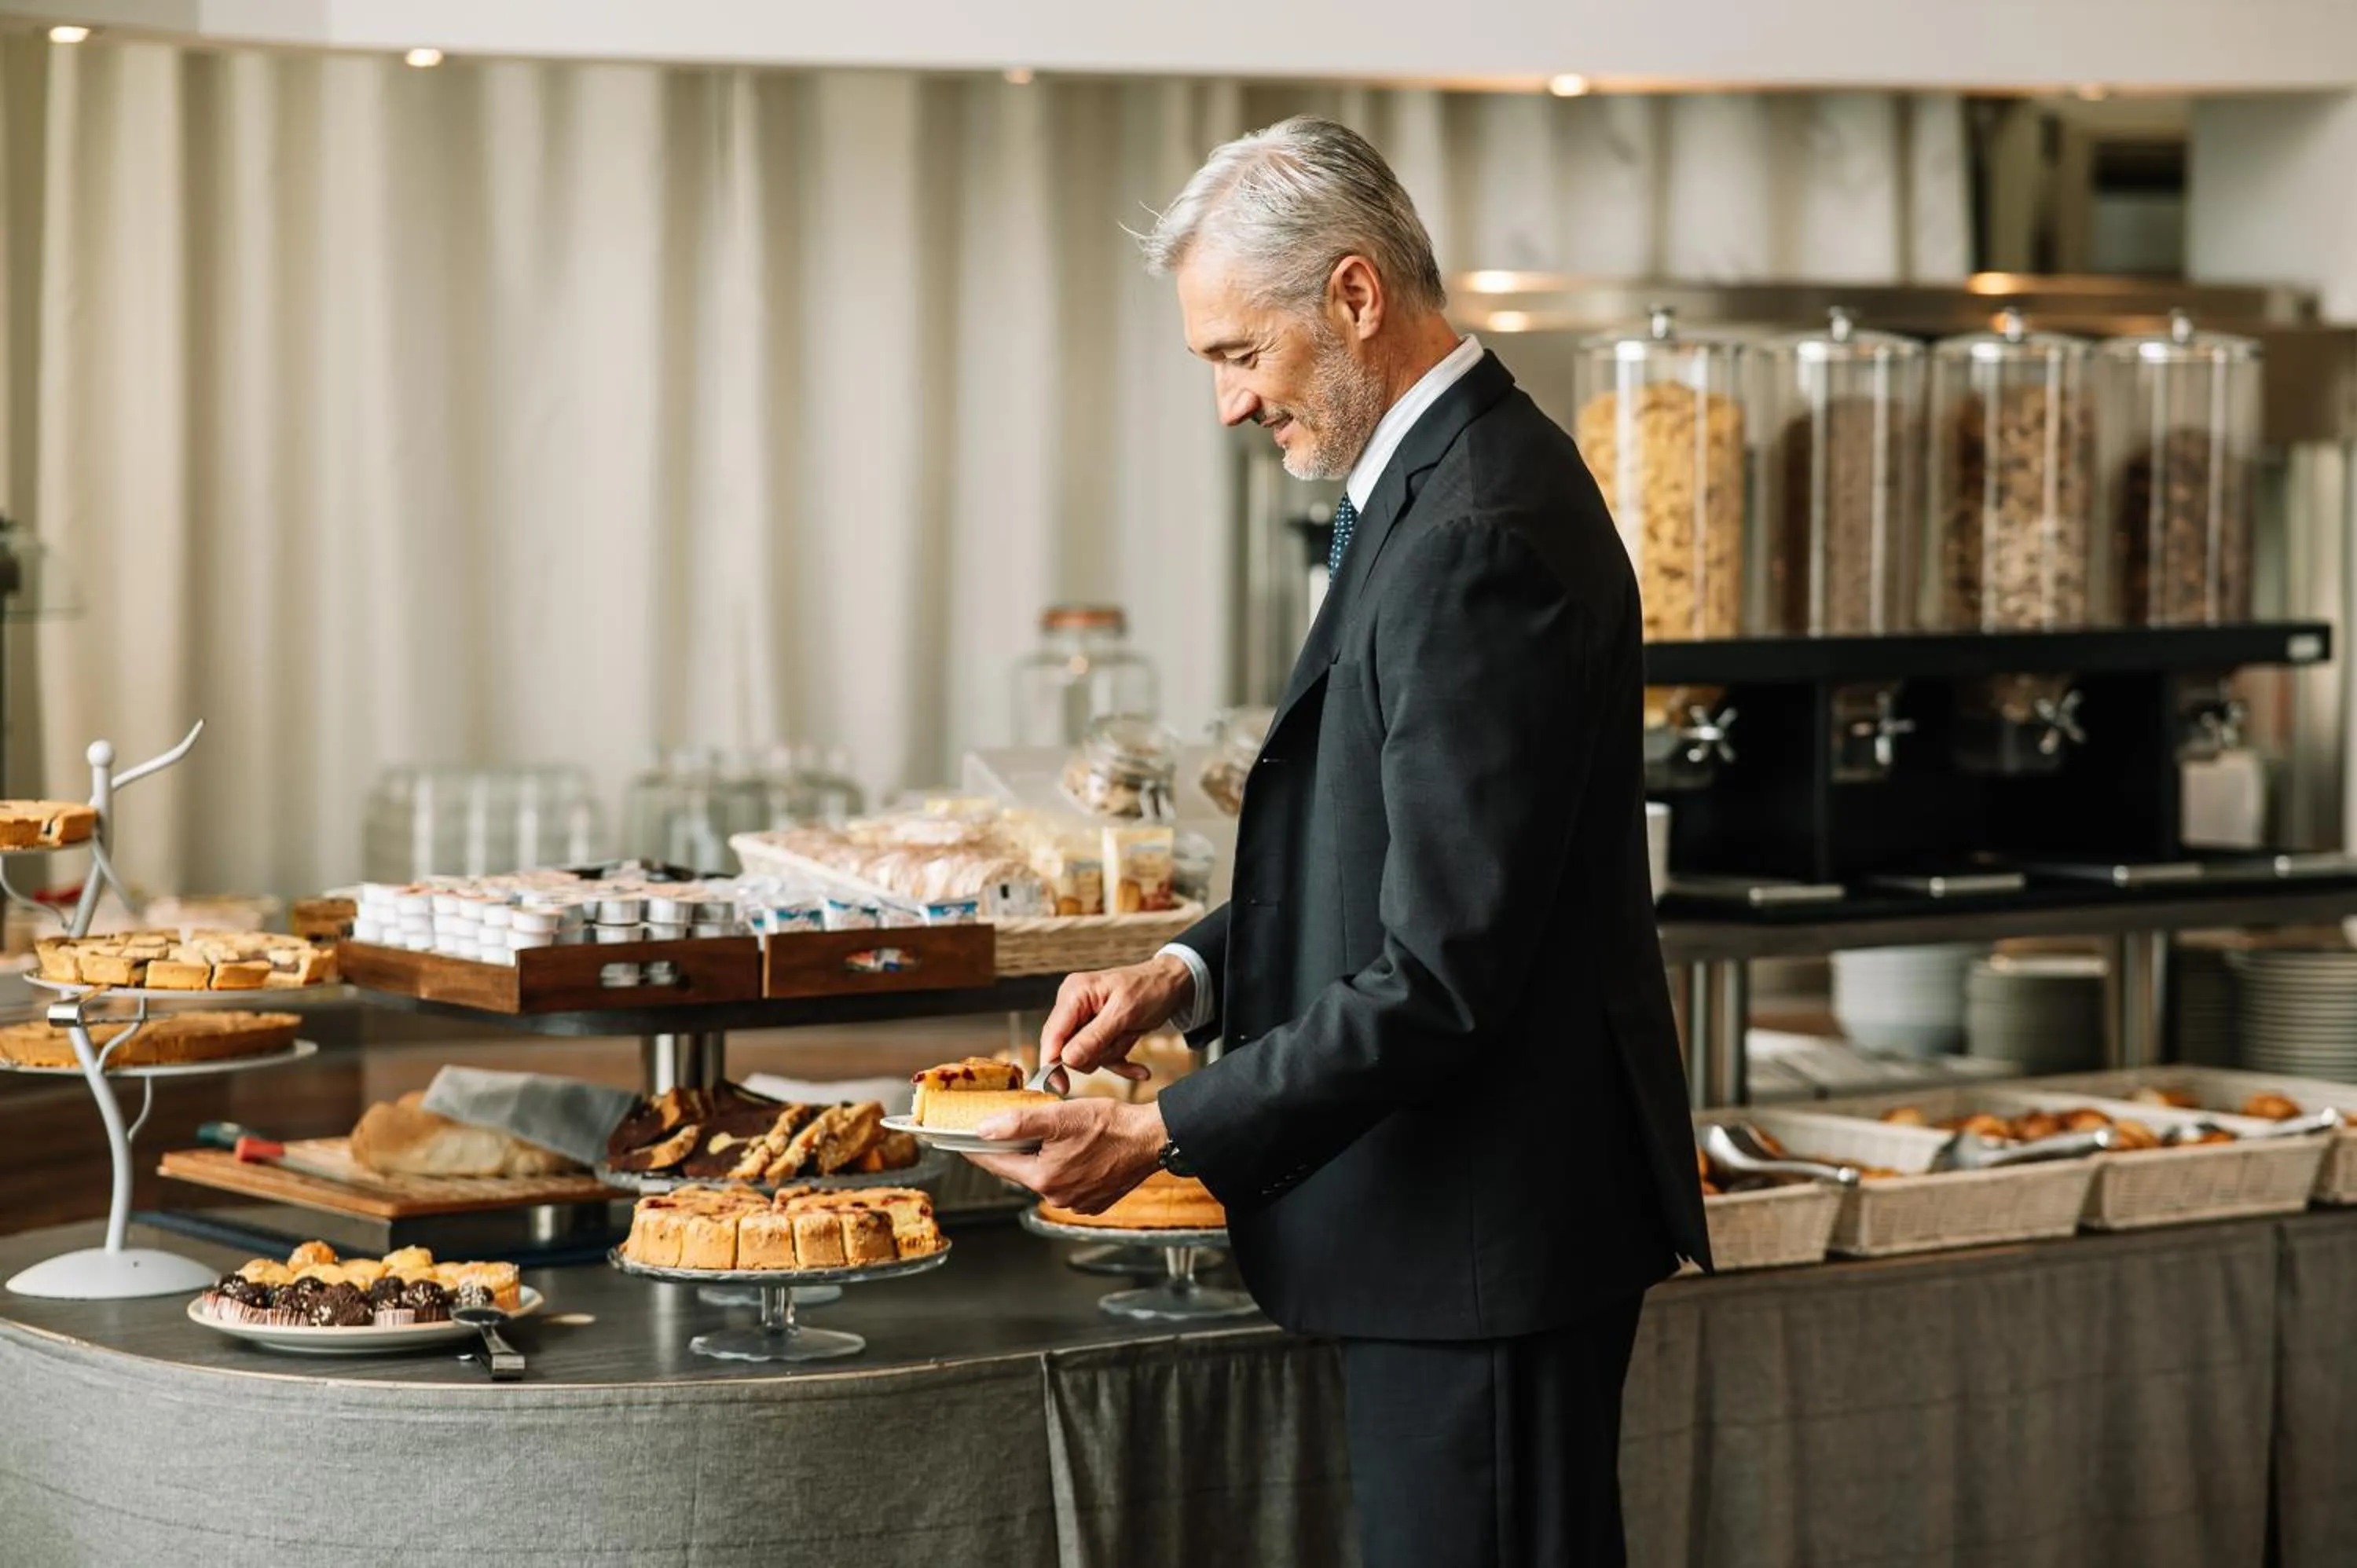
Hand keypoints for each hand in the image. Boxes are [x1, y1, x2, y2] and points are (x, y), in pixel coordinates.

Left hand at [963, 1098, 1167, 1213]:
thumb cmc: (1110, 1125)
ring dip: (1045, 1159)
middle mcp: (1057, 1198)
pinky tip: (1078, 1151)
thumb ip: (1017, 1124)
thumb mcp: (1059, 1117)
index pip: (997, 1164)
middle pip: (1022, 1171)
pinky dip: (1067, 1169)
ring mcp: (1077, 1203)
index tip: (963, 1142)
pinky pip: (1069, 1185)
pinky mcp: (1094, 1202)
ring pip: (1046, 1177)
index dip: (978, 1150)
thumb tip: (982, 1130)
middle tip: (1021, 1128)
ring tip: (1059, 1136)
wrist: (1152, 1139)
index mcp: (1043, 1178)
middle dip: (1018, 1150)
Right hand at [1036, 954, 1193, 1093]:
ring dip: (1112, 1054)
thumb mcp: (1124, 1014)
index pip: (1052, 1035)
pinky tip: (1140, 1071)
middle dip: (1097, 1054)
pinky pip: (1101, 1056)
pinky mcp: (1098, 1030)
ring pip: (1087, 1056)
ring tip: (1131, 1034)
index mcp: (1074, 994)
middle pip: (1068, 1049)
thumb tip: (1066, 1059)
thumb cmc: (1150, 988)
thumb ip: (1094, 1037)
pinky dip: (1120, 1062)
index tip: (1062, 1086)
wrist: (1173, 983)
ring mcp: (1085, 1018)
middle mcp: (1074, 1005)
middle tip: (1121, 1037)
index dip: (1052, 1063)